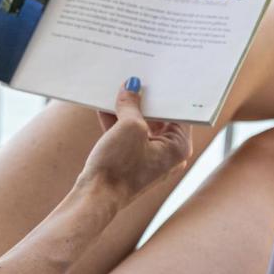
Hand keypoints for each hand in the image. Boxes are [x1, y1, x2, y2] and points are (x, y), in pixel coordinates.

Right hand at [78, 79, 191, 205]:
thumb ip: (131, 104)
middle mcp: (167, 154)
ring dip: (127, 109)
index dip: (167, 93)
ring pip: (140, 126)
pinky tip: (104, 105)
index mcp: (178, 147)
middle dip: (144, 99)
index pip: (179, 112)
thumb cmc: (119, 165)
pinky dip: (117, 122)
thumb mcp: (129, 126)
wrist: (94, 198)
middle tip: (136, 77)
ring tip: (118, 87)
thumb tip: (131, 86)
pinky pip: (127, 136)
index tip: (158, 76)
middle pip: (158, 118)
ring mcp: (148, 159)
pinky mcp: (130, 162)